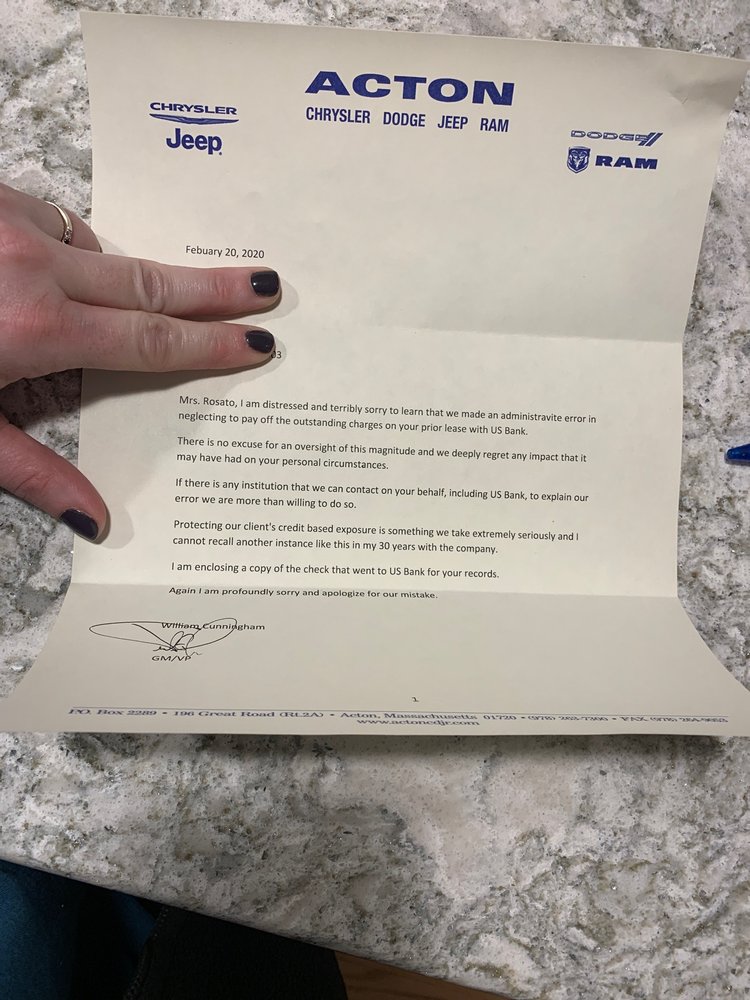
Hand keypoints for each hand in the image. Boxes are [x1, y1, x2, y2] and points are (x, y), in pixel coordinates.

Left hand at [0, 182, 279, 539]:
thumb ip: (29, 471)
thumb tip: (95, 520)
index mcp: (36, 327)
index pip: (150, 342)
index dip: (210, 345)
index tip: (257, 339)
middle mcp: (34, 263)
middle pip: (148, 280)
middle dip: (213, 286)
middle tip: (267, 282)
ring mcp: (6, 221)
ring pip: (99, 246)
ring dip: (130, 274)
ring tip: (149, 299)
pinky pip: (53, 221)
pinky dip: (73, 247)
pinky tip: (57, 269)